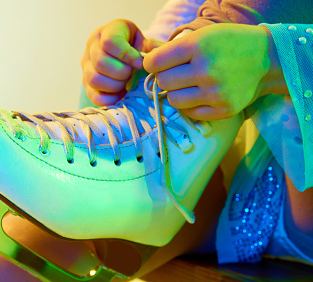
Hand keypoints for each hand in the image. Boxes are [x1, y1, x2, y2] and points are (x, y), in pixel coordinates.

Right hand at [81, 19, 161, 105]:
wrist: (119, 55)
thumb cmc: (131, 47)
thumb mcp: (141, 41)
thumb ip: (150, 47)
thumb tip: (155, 51)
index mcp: (105, 32)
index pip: (110, 42)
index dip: (126, 55)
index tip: (139, 63)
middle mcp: (91, 47)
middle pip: (101, 63)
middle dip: (122, 72)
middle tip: (131, 73)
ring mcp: (85, 66)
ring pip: (95, 79)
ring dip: (115, 85)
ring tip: (125, 82)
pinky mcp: (86, 84)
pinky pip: (93, 96)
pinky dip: (110, 98)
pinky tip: (120, 93)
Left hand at [143, 24, 286, 119]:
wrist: (268, 59)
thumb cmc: (230, 44)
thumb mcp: (203, 35)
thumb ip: (174, 49)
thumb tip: (146, 64)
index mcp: (198, 46)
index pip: (155, 63)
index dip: (152, 64)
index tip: (157, 64)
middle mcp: (206, 70)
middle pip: (163, 82)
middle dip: (166, 78)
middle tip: (178, 74)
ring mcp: (215, 92)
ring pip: (173, 100)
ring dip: (177, 93)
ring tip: (190, 85)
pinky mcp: (222, 109)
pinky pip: (190, 113)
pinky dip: (191, 105)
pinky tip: (201, 94)